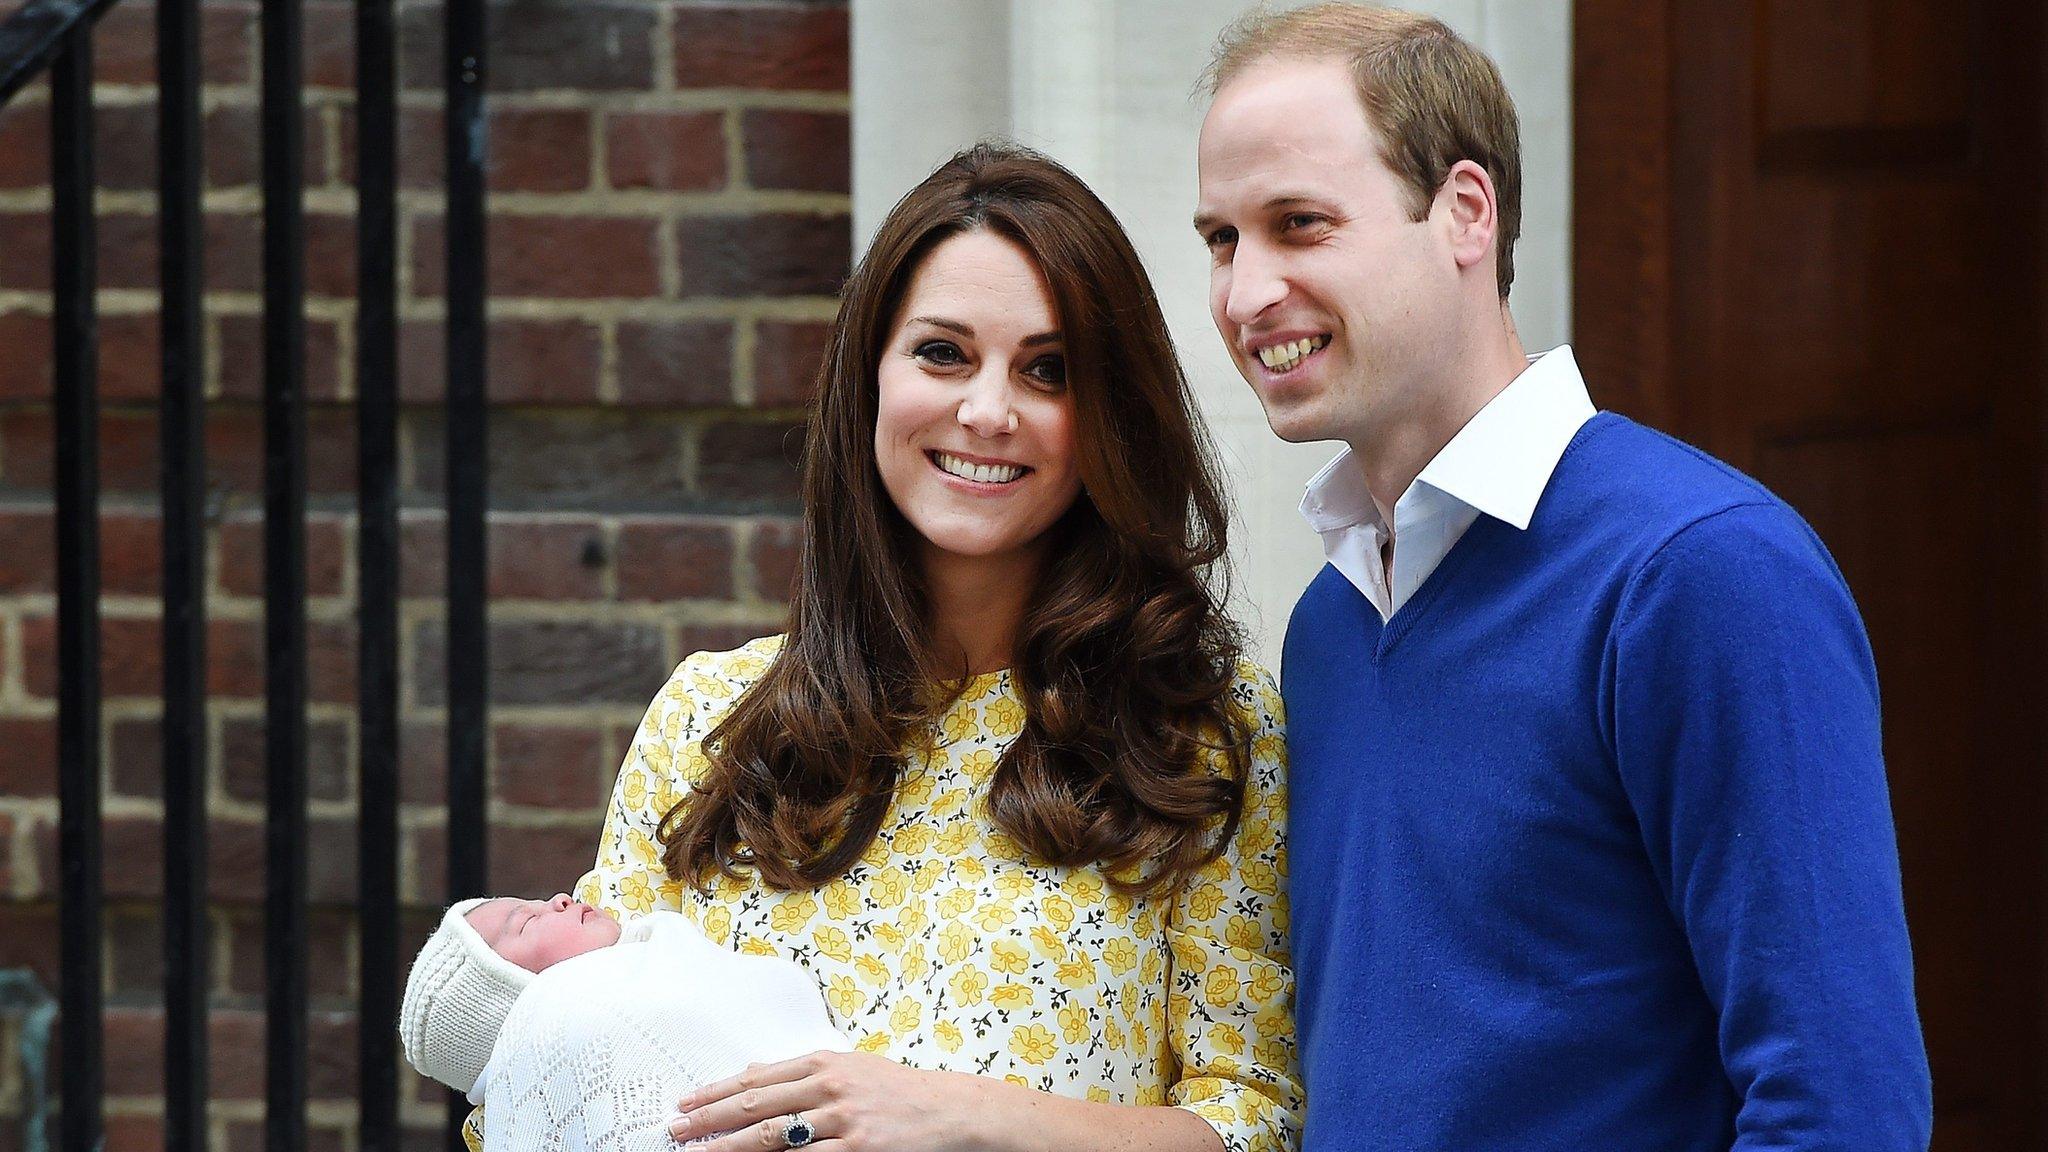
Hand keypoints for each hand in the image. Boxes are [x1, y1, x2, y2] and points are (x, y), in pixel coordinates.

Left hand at [667, 1050, 1006, 1151]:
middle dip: (711, 1119)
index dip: (717, 1091)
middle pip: (756, 1105)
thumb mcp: (851, 1068)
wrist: (948, 1112)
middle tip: (678, 1130)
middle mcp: (830, 1088)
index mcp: (825, 1064)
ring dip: (731, 1148)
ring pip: (773, 1137)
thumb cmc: (898, 1091)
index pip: (758, 1078)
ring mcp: (842, 1122)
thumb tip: (752, 1070)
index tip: (686, 1103)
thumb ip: (803, 1072)